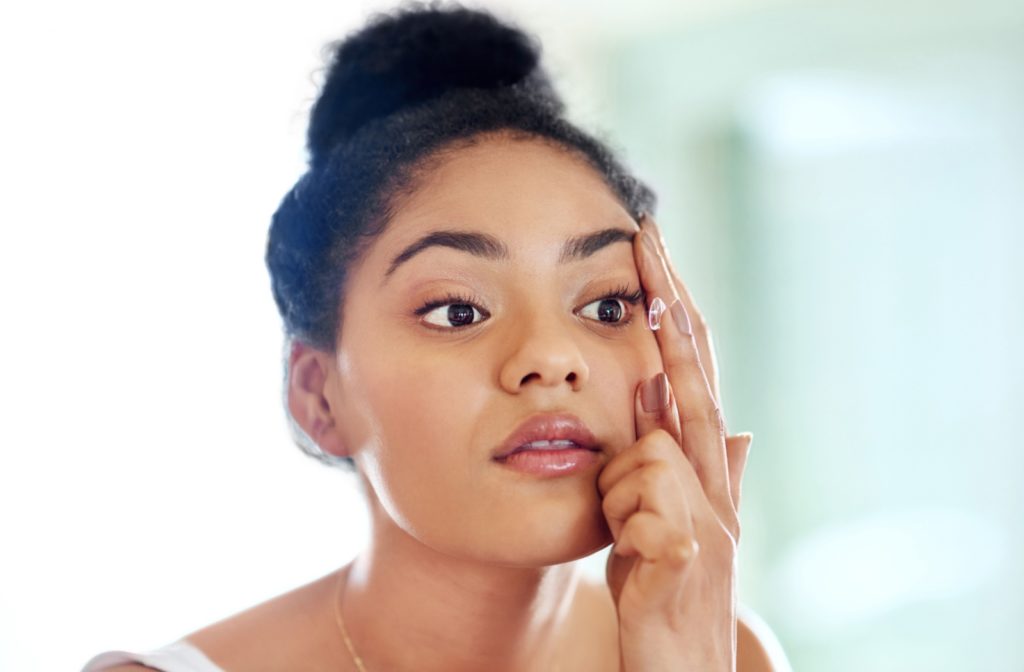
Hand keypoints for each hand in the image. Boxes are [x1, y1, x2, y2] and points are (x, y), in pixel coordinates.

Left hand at [598, 213, 752, 670]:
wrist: (679, 667)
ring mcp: (707, 516)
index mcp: (701, 468)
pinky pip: (641, 512)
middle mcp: (714, 482)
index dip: (673, 312)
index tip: (650, 253)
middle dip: (668, 306)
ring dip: (621, 493)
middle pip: (692, 377)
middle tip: (647, 239)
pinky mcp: (687, 554)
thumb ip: (681, 464)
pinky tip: (636, 562)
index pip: (690, 373)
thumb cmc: (663, 589)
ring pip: (651, 452)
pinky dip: (627, 530)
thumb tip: (710, 413)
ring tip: (631, 544)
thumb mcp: (660, 520)